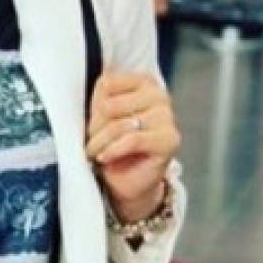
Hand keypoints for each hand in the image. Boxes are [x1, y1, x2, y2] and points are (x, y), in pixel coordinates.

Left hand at [85, 71, 180, 220]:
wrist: (128, 180)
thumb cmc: (114, 143)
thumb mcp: (101, 115)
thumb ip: (101, 97)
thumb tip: (99, 86)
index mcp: (143, 82)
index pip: (106, 84)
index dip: (93, 106)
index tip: (93, 120)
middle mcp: (159, 95)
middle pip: (109, 105)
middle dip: (95, 127)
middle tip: (93, 140)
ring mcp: (167, 117)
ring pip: (118, 125)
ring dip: (99, 142)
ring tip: (96, 151)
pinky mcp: (169, 140)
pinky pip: (132, 140)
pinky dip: (113, 151)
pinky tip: (105, 157)